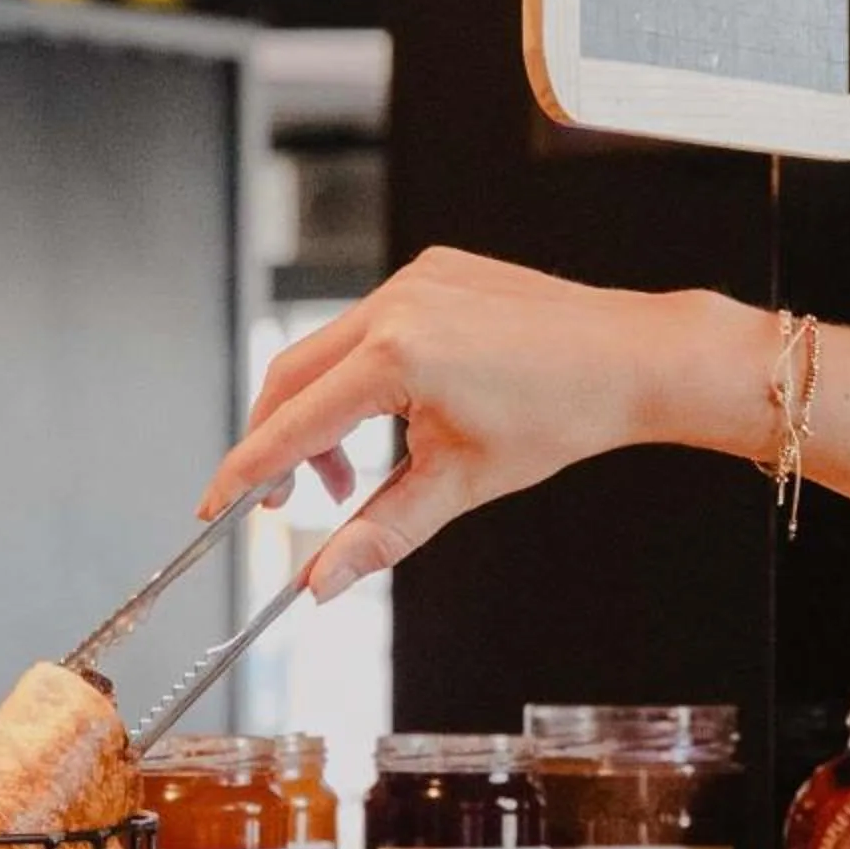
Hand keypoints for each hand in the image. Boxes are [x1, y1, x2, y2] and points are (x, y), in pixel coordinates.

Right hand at [201, 249, 767, 601]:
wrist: (633, 358)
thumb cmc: (562, 415)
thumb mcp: (461, 485)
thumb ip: (381, 534)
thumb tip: (323, 580)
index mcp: (397, 356)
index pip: (293, 423)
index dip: (248, 471)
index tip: (216, 506)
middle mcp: (396, 303)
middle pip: (291, 378)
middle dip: (279, 444)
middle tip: (288, 501)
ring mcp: (414, 277)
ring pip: (328, 350)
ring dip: (324, 412)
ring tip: (353, 472)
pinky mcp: (434, 268)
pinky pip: (369, 323)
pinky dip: (360, 373)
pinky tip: (396, 414)